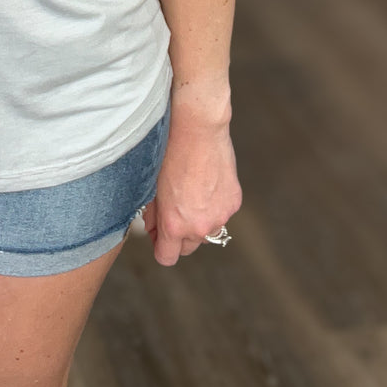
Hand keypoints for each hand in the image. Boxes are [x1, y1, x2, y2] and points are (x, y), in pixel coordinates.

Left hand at [142, 104, 240, 266]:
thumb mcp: (152, 185)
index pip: (167, 257)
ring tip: (191, 192)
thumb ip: (152, 213)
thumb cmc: (170, 152)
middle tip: (173, 209)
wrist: (198, 128)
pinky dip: (214, 204)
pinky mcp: (234, 203)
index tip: (158, 234)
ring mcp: (220, 216)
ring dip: (199, 220)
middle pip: (188, 247)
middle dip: (179, 234)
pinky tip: (206, 182)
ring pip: (207, 230)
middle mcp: (199, 226)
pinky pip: (221, 213)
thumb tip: (153, 228)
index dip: (160, 247)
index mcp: (175, 225)